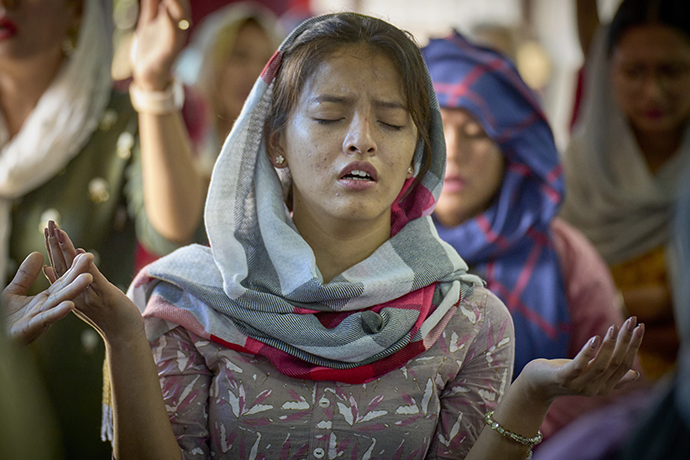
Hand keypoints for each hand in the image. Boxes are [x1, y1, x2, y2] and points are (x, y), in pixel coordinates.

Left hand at [2, 251, 92, 344]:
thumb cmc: (4, 318)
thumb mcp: (13, 292)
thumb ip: (26, 275)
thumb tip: (37, 254)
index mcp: (43, 299)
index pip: (61, 280)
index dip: (72, 267)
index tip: (84, 254)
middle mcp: (45, 307)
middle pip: (65, 288)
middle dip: (78, 273)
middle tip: (90, 258)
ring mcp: (40, 318)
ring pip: (60, 302)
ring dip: (74, 290)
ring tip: (87, 278)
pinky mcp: (31, 328)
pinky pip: (46, 319)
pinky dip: (58, 312)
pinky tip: (69, 305)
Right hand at [44, 221, 144, 344]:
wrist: (125, 335)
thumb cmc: (112, 316)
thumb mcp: (93, 296)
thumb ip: (81, 279)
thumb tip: (76, 257)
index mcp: (73, 292)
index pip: (60, 264)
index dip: (53, 247)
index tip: (48, 229)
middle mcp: (76, 293)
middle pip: (62, 264)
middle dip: (55, 243)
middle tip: (49, 223)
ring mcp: (88, 296)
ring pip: (72, 271)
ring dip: (64, 251)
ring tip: (57, 233)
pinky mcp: (105, 297)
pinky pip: (94, 281)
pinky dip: (86, 268)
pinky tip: (81, 253)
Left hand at [131, 0, 191, 90]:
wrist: (148, 76)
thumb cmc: (151, 50)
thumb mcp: (149, 22)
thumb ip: (151, 5)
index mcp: (173, 19)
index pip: (177, 0)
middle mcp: (178, 27)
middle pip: (181, 4)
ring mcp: (176, 39)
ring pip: (181, 16)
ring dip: (176, 3)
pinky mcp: (171, 51)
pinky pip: (174, 35)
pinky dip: (171, 21)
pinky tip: (166, 10)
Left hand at [520, 316, 643, 403]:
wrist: (537, 385)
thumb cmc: (565, 375)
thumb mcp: (590, 374)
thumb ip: (611, 376)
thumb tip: (635, 374)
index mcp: (605, 387)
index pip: (625, 365)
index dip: (634, 346)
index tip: (640, 327)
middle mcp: (595, 388)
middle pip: (616, 363)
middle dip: (626, 341)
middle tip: (633, 321)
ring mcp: (579, 385)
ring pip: (600, 365)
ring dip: (609, 345)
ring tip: (614, 327)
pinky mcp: (563, 378)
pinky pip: (579, 366)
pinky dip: (588, 352)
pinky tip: (594, 338)